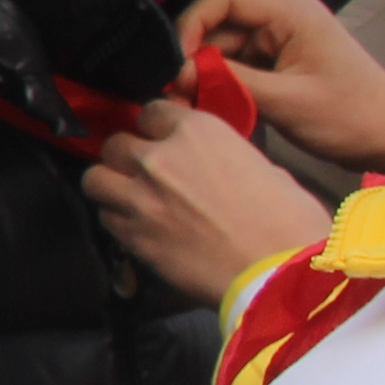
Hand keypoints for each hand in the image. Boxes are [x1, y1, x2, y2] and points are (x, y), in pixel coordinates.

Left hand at [84, 97, 327, 303]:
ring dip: (111, 185)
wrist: (279, 273)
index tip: (162, 140)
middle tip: (144, 172)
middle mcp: (158, 158)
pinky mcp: (131, 235)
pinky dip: (117, 219)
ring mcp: (138, 197)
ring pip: (95, 178)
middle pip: (116, 143)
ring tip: (130, 197)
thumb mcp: (262, 168)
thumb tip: (214, 166)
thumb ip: (224, 157)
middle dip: (128, 156)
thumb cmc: (289, 220)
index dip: (156, 127)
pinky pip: (106, 217)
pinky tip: (138, 227)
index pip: (151, 111)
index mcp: (197, 132)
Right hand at [177, 0, 384, 174]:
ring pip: (223, 46)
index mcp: (289, 11)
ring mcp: (281, 39)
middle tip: (176, 94)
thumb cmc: (350, 117)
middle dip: (194, 56)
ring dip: (206, 74)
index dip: (190, 24)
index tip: (175, 65)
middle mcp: (282, 16)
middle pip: (218, 22)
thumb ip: (228, 82)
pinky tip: (212, 106)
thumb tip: (174, 74)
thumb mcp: (286, 101)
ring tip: (191, 105)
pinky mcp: (280, 61)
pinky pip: (238, 64)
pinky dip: (223, 83)